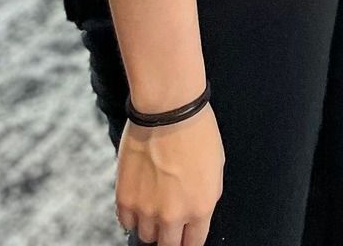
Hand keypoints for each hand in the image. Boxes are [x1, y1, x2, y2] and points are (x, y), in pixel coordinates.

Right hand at [116, 104, 223, 245]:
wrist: (168, 110)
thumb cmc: (197, 131)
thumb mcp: (217, 166)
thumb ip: (206, 196)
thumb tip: (196, 212)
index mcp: (201, 208)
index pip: (194, 243)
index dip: (190, 240)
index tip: (186, 237)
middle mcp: (173, 216)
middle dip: (171, 238)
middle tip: (170, 226)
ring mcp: (146, 210)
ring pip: (146, 236)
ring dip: (152, 225)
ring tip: (155, 205)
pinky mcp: (125, 200)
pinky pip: (127, 222)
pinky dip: (133, 216)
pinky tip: (140, 200)